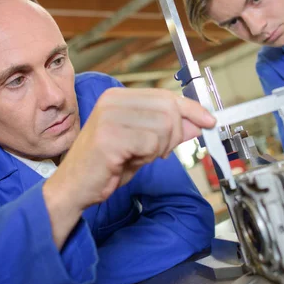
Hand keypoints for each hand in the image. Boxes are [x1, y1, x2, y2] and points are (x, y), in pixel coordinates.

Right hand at [43, 88, 215, 247]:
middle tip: (159, 152)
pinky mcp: (109, 137)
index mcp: (119, 97)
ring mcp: (110, 117)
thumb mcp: (143, 145)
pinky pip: (151, 143)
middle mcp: (113, 101)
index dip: (191, 109)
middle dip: (173, 135)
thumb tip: (196, 123)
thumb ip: (168, 131)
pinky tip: (130, 161)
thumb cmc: (106, 165)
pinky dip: (148, 157)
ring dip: (159, 148)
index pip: (166, 96)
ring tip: (138, 156)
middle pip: (169, 109)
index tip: (208, 121)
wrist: (75, 187)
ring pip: (163, 126)